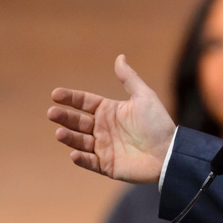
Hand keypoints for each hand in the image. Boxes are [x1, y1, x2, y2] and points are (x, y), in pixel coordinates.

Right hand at [47, 55, 175, 182]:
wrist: (170, 152)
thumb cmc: (159, 124)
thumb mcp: (144, 97)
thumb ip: (129, 79)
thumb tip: (120, 57)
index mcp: (110, 111)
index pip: (84, 103)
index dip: (70, 98)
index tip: (55, 94)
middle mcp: (103, 129)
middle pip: (78, 121)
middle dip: (64, 117)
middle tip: (52, 113)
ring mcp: (104, 148)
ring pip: (80, 141)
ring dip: (69, 137)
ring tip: (60, 132)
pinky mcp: (107, 166)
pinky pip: (90, 162)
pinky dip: (81, 159)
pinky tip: (74, 153)